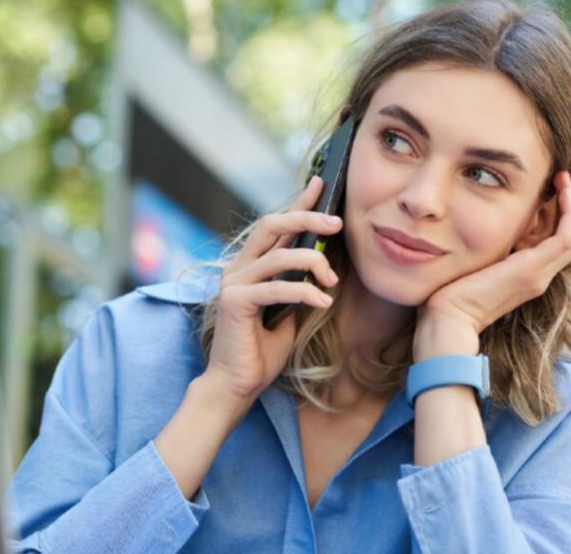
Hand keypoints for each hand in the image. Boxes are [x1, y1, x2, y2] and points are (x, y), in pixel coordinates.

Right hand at [204, 176, 343, 404]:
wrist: (235, 386)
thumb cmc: (261, 352)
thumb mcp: (288, 311)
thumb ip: (297, 285)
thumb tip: (323, 265)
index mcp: (249, 266)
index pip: (276, 226)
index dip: (298, 203)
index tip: (320, 183)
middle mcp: (237, 268)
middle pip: (272, 225)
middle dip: (307, 218)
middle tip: (337, 223)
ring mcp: (232, 282)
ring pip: (277, 254)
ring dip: (312, 262)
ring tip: (333, 279)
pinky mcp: (234, 301)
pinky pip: (276, 287)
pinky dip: (304, 291)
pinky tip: (323, 301)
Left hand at [414, 170, 570, 359]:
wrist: (447, 319)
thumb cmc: (448, 292)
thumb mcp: (472, 261)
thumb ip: (485, 246)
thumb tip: (479, 219)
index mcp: (528, 273)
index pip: (559, 238)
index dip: (564, 211)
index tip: (556, 184)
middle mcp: (540, 274)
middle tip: (570, 174)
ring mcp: (540, 273)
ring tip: (569, 176)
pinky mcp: (533, 270)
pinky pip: (568, 236)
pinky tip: (563, 189)